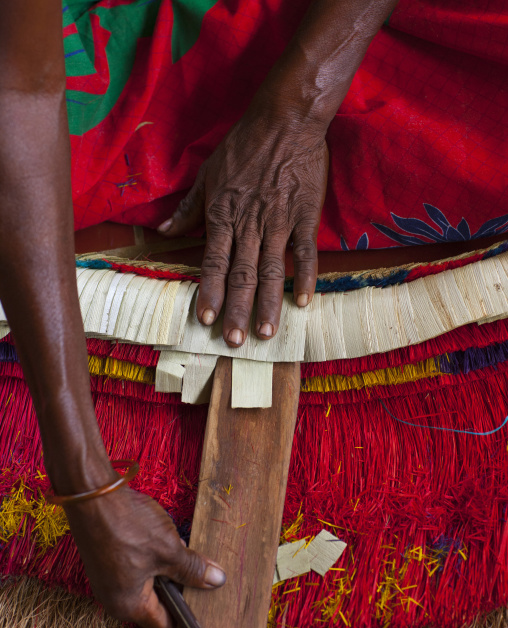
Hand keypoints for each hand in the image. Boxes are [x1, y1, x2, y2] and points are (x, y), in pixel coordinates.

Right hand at [64, 484, 224, 627]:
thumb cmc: (126, 525)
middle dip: (179, 586)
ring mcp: (108, 578)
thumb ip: (192, 569)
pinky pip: (136, 566)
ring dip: (166, 567)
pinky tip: (162, 536)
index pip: (165, 625)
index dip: (188, 617)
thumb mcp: (168, 549)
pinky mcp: (106, 558)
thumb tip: (217, 580)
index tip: (208, 605)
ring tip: (180, 547)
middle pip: (157, 603)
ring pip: (148, 580)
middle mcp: (115, 599)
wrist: (91, 494)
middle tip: (201, 570)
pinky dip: (152, 555)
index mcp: (129, 607)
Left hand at [158, 109, 327, 346]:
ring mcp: (279, 221)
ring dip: (269, 304)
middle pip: (242, 275)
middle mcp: (249, 223)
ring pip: (272, 270)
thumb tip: (163, 231)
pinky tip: (303, 302)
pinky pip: (305, 251)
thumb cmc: (243, 145)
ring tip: (267, 333)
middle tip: (235, 341)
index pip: (213, 261)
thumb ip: (188, 208)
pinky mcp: (305, 215)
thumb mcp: (207, 173)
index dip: (208, 291)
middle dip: (238, 310)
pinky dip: (305, 276)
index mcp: (223, 214)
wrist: (285, 119)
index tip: (204, 319)